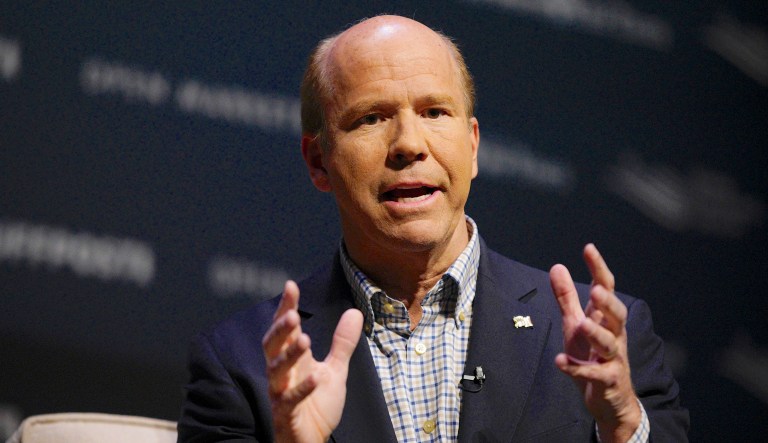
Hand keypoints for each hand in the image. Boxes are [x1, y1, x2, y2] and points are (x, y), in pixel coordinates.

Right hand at [262, 280, 362, 442]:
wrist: (311, 441)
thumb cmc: (316, 405)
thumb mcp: (335, 370)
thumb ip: (342, 343)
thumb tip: (354, 312)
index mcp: (292, 359)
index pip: (285, 329)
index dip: (285, 308)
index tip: (290, 286)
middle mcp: (282, 373)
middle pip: (272, 346)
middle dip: (280, 329)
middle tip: (293, 314)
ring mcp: (281, 393)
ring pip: (276, 371)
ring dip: (289, 355)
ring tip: (304, 340)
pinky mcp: (286, 414)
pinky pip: (290, 400)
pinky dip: (302, 389)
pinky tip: (315, 378)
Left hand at [549, 244, 640, 442]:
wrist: (611, 400)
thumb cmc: (593, 356)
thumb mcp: (575, 324)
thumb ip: (567, 298)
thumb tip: (557, 267)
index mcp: (605, 319)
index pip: (606, 289)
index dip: (598, 269)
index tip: (589, 249)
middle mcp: (614, 336)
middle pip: (617, 316)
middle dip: (608, 303)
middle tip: (596, 291)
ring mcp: (613, 359)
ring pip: (610, 344)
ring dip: (596, 334)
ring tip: (583, 324)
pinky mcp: (608, 381)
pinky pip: (594, 374)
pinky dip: (577, 369)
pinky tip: (560, 362)